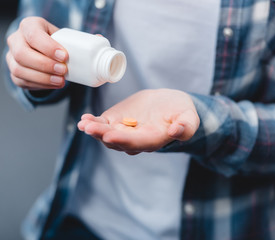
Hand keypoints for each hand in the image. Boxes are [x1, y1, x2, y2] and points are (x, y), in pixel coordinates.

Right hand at [6, 17, 67, 89]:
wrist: (41, 49)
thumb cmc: (53, 41)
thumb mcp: (60, 35)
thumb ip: (71, 41)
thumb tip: (92, 44)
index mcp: (28, 25)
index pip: (33, 35)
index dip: (48, 47)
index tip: (64, 56)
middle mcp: (15, 40)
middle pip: (22, 53)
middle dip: (44, 65)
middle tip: (63, 70)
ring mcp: (11, 57)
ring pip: (19, 70)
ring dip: (42, 78)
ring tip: (60, 81)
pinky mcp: (13, 73)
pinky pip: (22, 82)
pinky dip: (40, 85)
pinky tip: (53, 84)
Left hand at [78, 89, 199, 154]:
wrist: (168, 105)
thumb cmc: (180, 111)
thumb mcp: (189, 117)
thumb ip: (185, 126)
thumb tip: (176, 131)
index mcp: (152, 140)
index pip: (136, 143)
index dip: (123, 140)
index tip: (110, 135)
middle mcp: (135, 140)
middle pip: (117, 141)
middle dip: (103, 135)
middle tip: (90, 128)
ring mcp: (123, 131)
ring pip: (106, 134)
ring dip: (94, 130)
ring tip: (85, 123)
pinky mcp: (115, 122)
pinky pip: (102, 125)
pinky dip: (93, 123)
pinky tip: (85, 119)